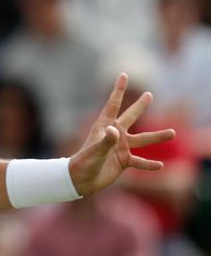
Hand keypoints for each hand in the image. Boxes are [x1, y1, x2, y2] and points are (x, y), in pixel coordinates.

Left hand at [69, 73, 175, 195]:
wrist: (81, 179)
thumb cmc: (85, 161)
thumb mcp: (96, 149)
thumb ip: (107, 140)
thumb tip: (115, 130)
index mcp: (105, 125)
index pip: (113, 104)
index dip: (118, 90)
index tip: (123, 75)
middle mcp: (114, 134)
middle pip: (130, 117)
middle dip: (140, 106)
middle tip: (149, 94)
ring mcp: (120, 147)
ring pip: (143, 140)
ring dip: (157, 137)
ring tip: (173, 132)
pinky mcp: (124, 161)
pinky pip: (140, 162)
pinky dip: (150, 164)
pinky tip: (160, 165)